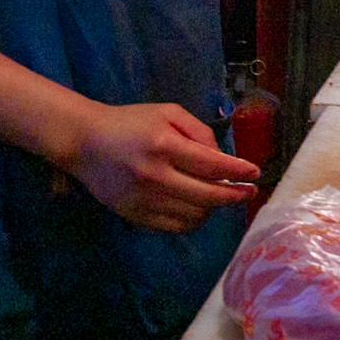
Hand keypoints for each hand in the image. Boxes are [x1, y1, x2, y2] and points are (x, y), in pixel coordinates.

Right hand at [67, 102, 259, 232]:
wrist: (85, 142)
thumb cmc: (131, 122)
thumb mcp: (168, 112)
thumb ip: (199, 132)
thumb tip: (221, 158)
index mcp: (164, 145)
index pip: (212, 165)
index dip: (238, 171)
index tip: (255, 173)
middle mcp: (154, 176)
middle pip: (207, 196)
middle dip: (234, 195)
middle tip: (249, 192)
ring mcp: (143, 200)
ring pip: (193, 215)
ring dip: (214, 208)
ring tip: (221, 197)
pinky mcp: (134, 215)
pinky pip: (174, 226)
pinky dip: (193, 220)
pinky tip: (200, 208)